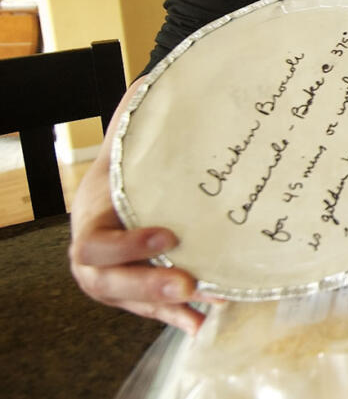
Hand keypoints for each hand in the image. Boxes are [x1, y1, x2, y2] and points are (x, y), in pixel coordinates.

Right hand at [68, 79, 216, 334]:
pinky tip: (202, 323)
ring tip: (203, 309)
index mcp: (92, 214)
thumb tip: (155, 77)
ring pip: (131, 299)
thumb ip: (140, 111)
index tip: (171, 234)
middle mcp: (97, 251)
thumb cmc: (133, 149)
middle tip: (189, 281)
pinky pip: (154, 306)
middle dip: (147, 286)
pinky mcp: (141, 282)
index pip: (96, 242)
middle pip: (108, 282)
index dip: (129, 244)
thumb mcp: (131, 130)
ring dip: (166, 306)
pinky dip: (176, 315)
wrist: (129, 171)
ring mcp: (117, 271)